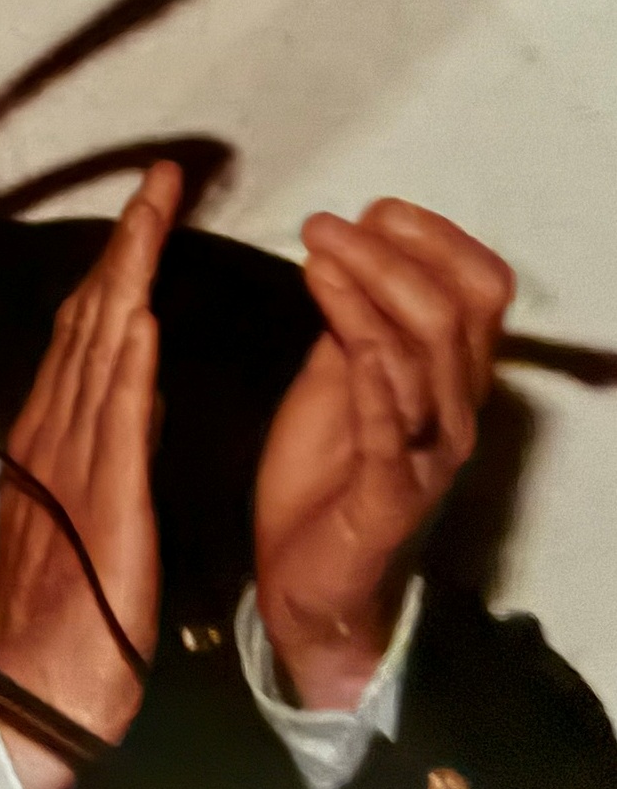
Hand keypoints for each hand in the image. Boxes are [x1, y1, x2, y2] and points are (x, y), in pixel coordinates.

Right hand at [0, 162, 178, 788]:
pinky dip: (125, 359)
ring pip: (102, 347)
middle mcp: (60, 432)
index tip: (150, 207)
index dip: (123, 263)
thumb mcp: (87, 506)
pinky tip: (141, 313)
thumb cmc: (61, 609)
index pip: (94, 328)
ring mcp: (76, 459)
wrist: (34, 681)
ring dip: (129, 274)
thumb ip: (105, 441)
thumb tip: (135, 383)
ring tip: (154, 212)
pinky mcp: (103, 497)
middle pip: (94, 318)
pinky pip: (115, 416)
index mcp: (58, 434)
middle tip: (160, 178)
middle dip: (128, 243)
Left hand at [255, 199, 511, 709]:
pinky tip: (349, 342)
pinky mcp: (389, 498)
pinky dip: (374, 380)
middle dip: (390, 256)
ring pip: (424, 359)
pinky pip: (394, 431)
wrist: (308, 578)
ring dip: (368, 297)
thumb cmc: (324, 473)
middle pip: (453, 313)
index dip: (434, 240)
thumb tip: (346, 248)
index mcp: (448, 376)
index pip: (480, 290)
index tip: (373, 210)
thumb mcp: (334, 377)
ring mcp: (428, 456)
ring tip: (318, 256)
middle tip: (324, 225)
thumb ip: (351, 322)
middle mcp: (454, 411)